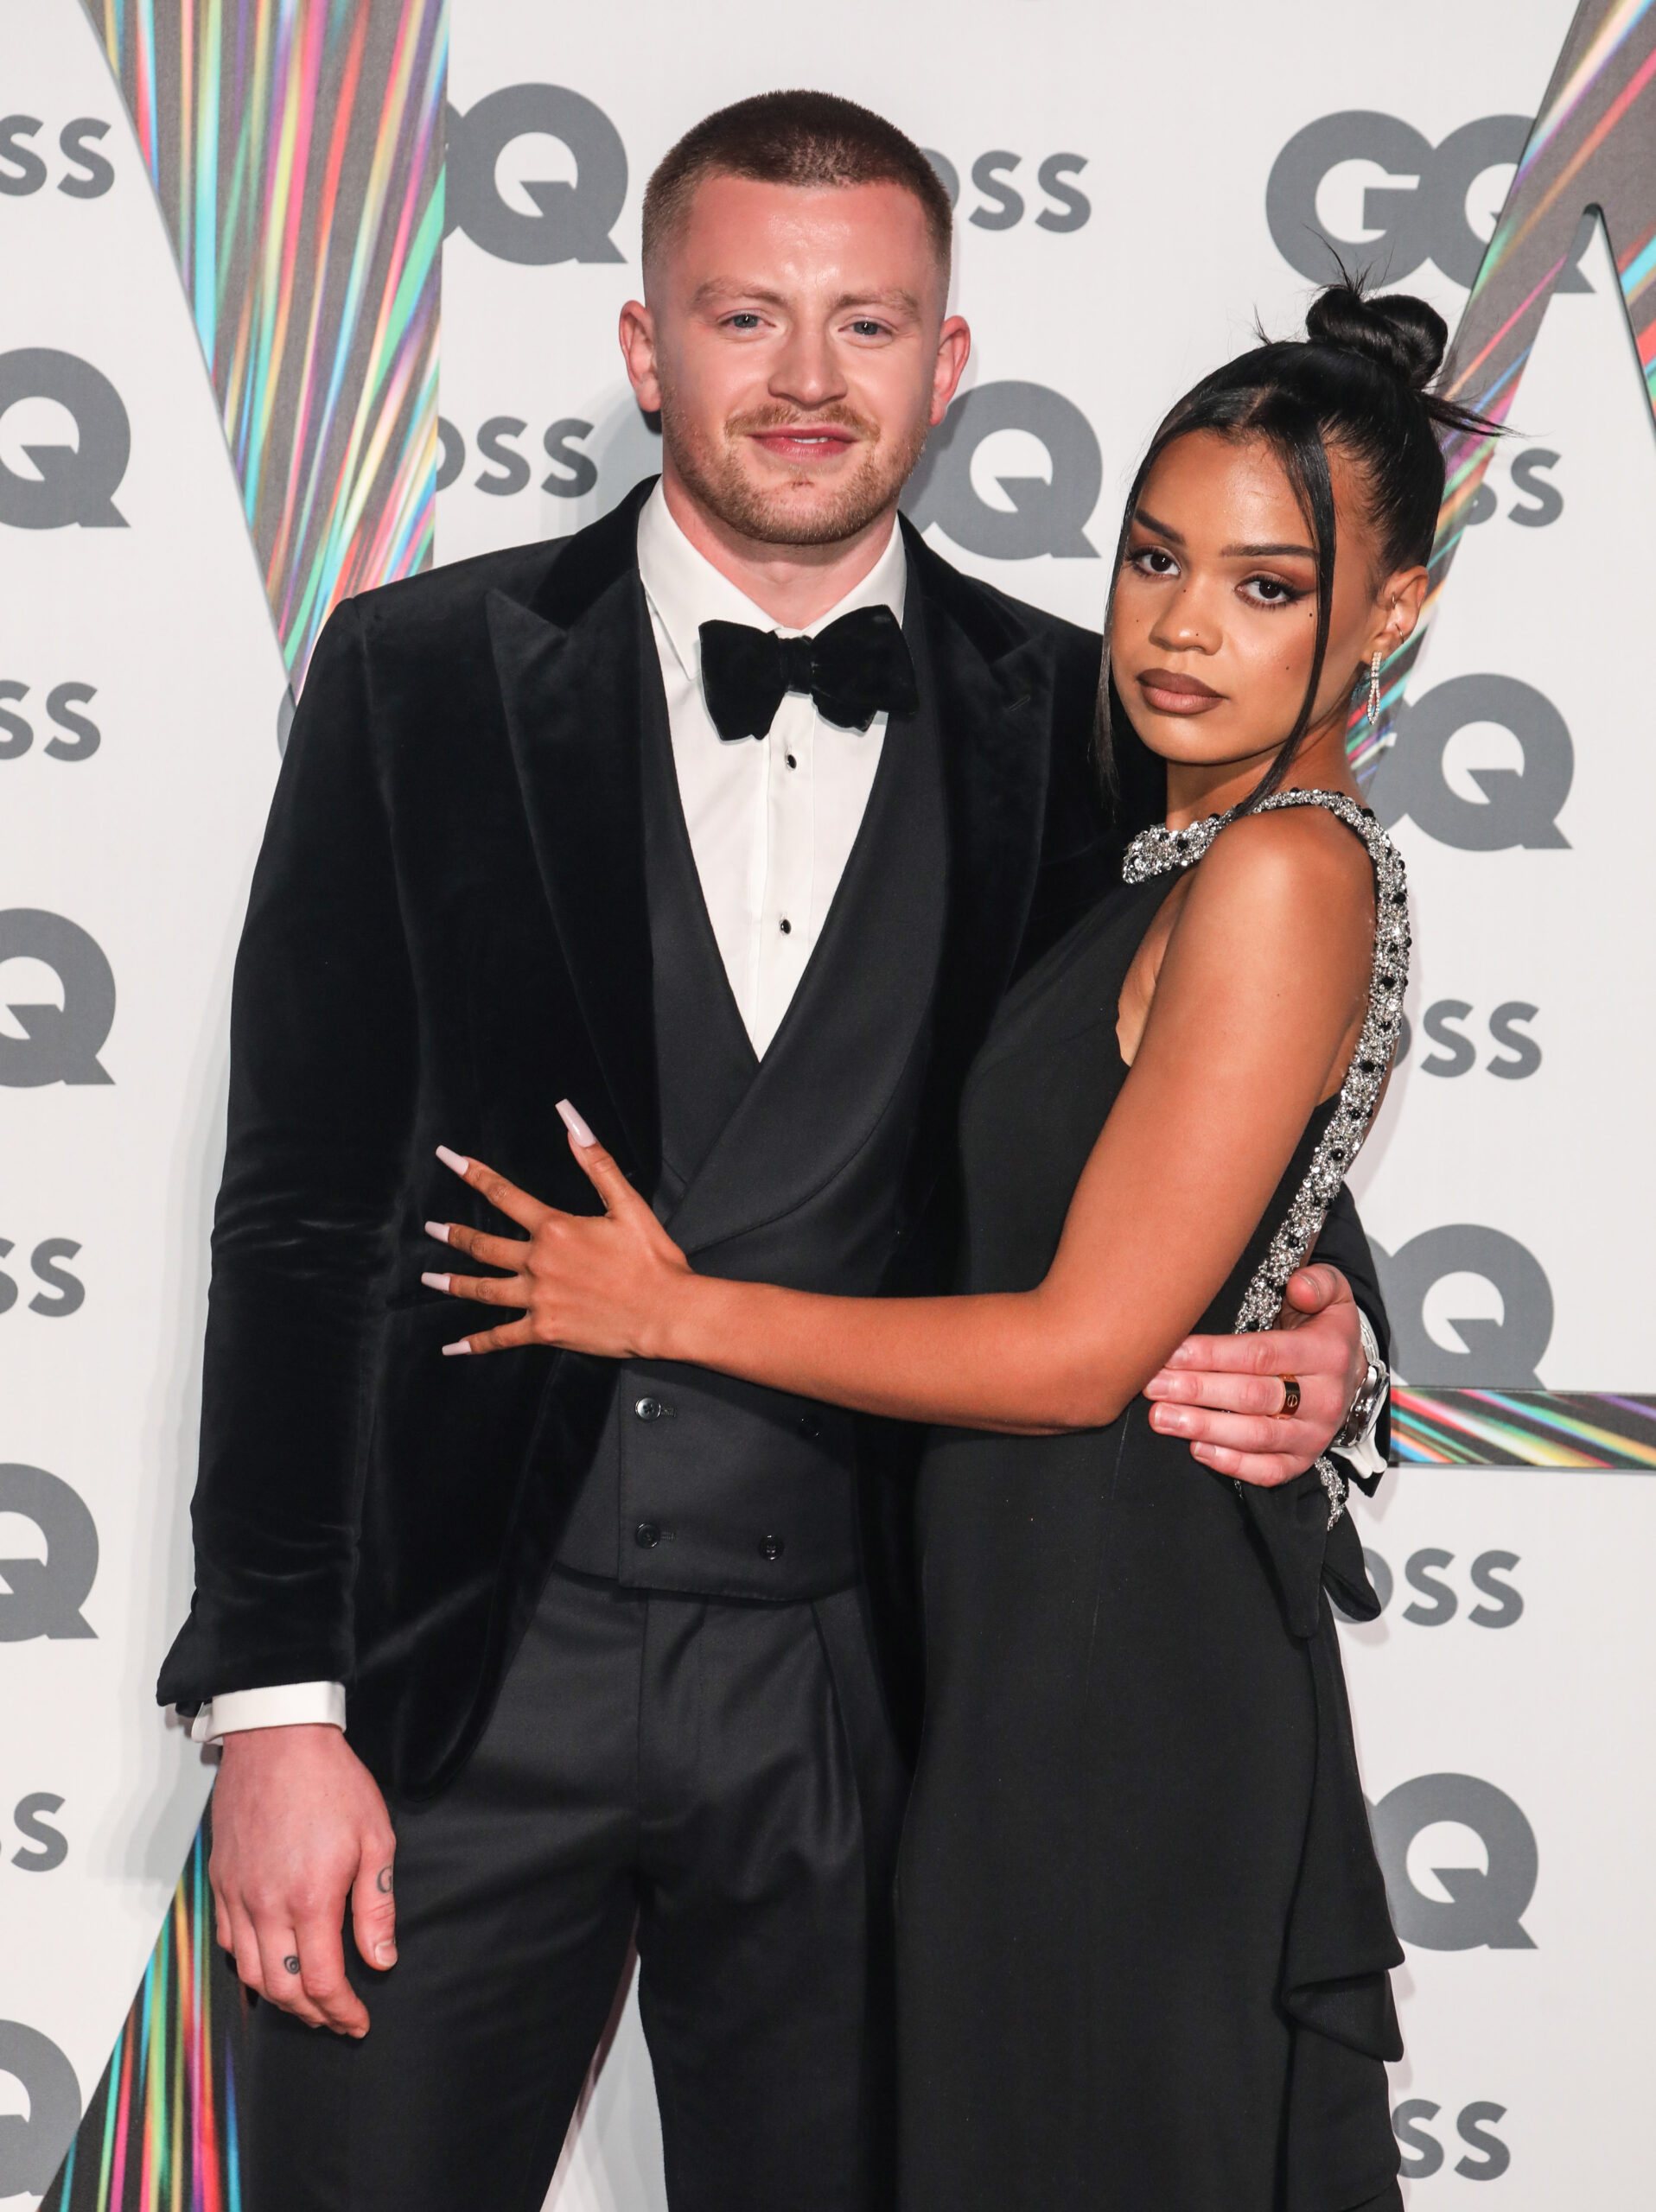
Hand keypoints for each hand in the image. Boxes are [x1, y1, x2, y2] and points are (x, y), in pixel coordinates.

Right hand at [210, 1724, 396, 2035]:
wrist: (278, 1738)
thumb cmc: (331, 1782)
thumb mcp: (375, 1837)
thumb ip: (376, 1906)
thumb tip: (381, 1959)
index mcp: (310, 1897)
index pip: (321, 1982)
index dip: (341, 2012)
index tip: (358, 2022)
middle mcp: (265, 1905)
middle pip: (282, 1989)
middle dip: (312, 2014)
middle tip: (337, 2018)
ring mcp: (237, 1894)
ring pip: (250, 1972)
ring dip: (280, 1997)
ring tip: (308, 2000)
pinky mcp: (220, 1880)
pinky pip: (228, 1940)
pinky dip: (250, 1964)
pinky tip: (273, 1962)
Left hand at [425, 1107, 691, 1358]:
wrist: (667, 1312)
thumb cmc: (652, 1259)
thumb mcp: (627, 1204)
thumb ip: (596, 1161)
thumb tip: (571, 1120)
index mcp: (555, 1228)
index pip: (503, 1194)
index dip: (473, 1173)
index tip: (448, 1159)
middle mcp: (538, 1262)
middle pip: (484, 1245)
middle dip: (453, 1235)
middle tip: (430, 1228)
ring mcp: (538, 1298)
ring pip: (484, 1289)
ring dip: (453, 1283)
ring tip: (430, 1279)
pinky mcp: (545, 1330)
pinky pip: (502, 1337)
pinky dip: (476, 1343)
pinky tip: (454, 1347)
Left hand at [1142, 1264, 1367, 1487]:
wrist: (1350, 1373)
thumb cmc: (1324, 1330)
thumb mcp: (1332, 1294)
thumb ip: (1318, 1282)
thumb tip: (1299, 1286)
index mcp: (1326, 1353)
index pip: (1261, 1355)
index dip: (1212, 1354)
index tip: (1170, 1353)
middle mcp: (1324, 1398)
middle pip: (1252, 1397)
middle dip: (1197, 1391)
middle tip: (1153, 1386)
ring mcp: (1315, 1434)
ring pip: (1256, 1436)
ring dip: (1204, 1428)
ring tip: (1161, 1417)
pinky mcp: (1304, 1460)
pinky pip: (1268, 1471)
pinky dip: (1232, 1464)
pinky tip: (1196, 1450)